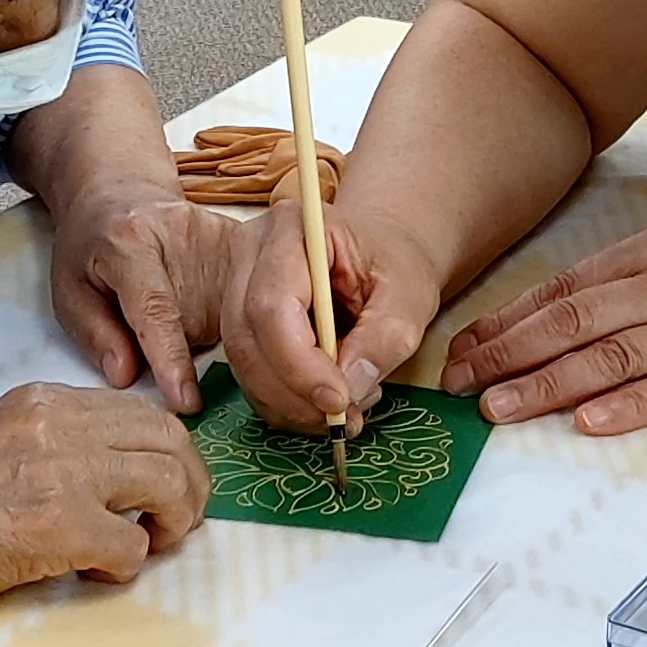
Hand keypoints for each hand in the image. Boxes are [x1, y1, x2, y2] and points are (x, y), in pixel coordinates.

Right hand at [0, 382, 205, 618]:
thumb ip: (59, 442)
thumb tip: (123, 472)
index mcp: (44, 402)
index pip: (141, 411)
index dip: (170, 451)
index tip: (171, 483)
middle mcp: (59, 426)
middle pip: (169, 441)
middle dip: (189, 484)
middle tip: (178, 521)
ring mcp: (62, 474)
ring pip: (166, 484)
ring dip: (171, 522)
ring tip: (148, 545)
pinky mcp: (59, 527)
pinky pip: (132, 546)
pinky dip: (125, 566)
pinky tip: (92, 572)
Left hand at [50, 186, 236, 411]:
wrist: (123, 190)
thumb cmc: (92, 244)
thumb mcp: (69, 289)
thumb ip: (94, 334)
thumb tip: (126, 377)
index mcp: (129, 242)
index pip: (154, 308)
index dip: (170, 357)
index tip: (185, 401)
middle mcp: (180, 235)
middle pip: (194, 323)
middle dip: (175, 345)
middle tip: (146, 319)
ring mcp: (217, 236)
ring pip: (224, 319)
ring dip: (199, 331)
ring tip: (172, 302)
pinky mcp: (242, 240)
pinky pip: (245, 302)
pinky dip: (224, 317)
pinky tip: (200, 298)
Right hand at [223, 199, 438, 431]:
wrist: (381, 256)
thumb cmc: (394, 264)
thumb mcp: (409, 297)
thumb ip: (384, 339)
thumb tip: (349, 388)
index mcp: (293, 228)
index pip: (272, 305)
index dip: (298, 363)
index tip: (339, 400)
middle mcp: (251, 253)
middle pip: (246, 338)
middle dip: (292, 393)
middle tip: (343, 418)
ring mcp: (237, 286)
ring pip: (242, 362)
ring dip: (289, 403)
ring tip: (344, 411)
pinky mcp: (240, 320)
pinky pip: (248, 373)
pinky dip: (284, 402)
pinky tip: (322, 403)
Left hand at [441, 175, 646, 435]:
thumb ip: (639, 264)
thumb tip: (577, 295)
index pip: (560, 291)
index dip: (506, 324)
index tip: (462, 351)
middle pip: (572, 323)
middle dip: (508, 356)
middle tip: (457, 387)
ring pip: (613, 357)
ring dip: (550, 384)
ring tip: (500, 409)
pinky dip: (633, 405)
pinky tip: (591, 421)